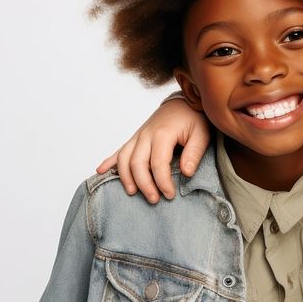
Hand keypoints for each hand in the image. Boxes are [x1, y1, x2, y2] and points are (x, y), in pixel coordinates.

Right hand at [95, 96, 209, 201]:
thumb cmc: (193, 119)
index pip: (158, 163)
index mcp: (163, 134)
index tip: (170, 195)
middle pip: (137, 163)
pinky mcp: (135, 138)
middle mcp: (146, 135)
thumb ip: (194, 152)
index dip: (163, 182)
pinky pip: (119, 150)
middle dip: (144, 184)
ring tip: (132, 192)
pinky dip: (109, 161)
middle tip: (154, 200)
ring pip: (124, 159)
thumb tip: (186, 173)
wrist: (184, 101)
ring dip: (125, 177)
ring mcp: (138, 136)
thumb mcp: (202, 133)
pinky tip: (101, 171)